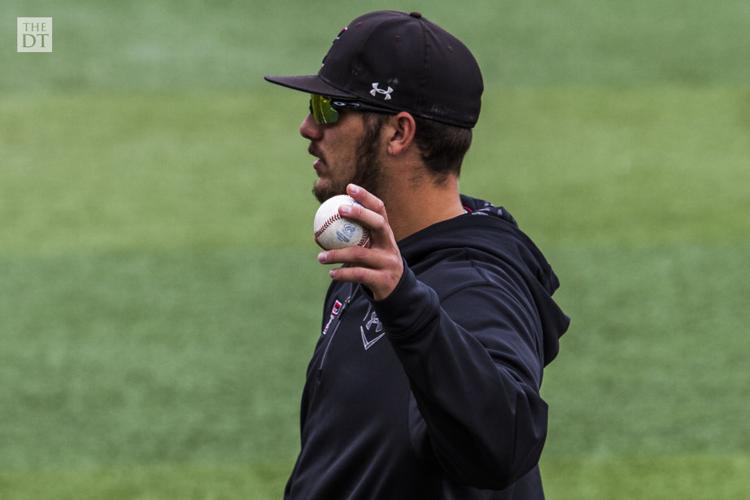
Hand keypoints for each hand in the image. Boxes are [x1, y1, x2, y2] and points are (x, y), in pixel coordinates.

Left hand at [317, 184, 403, 300]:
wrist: (396, 293)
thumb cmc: (374, 267)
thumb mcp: (368, 251)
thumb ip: (350, 240)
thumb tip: (318, 231)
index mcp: (386, 235)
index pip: (380, 210)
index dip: (366, 197)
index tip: (349, 188)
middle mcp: (390, 245)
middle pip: (379, 223)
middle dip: (360, 213)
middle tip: (339, 210)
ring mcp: (389, 263)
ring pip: (361, 253)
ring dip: (337, 254)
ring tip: (320, 257)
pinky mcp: (383, 280)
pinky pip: (359, 274)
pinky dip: (343, 274)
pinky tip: (331, 273)